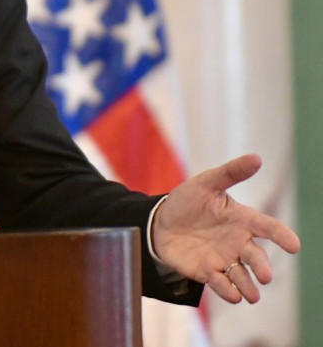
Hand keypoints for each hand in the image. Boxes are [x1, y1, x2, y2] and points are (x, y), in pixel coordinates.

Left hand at [152, 154, 299, 303]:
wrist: (161, 221)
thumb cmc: (188, 200)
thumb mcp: (206, 183)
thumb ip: (230, 173)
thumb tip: (256, 158)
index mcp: (241, 219)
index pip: (266, 227)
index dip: (281, 235)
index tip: (293, 245)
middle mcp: (237, 242)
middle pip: (256, 256)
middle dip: (262, 267)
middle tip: (265, 276)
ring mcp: (224, 258)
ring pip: (242, 276)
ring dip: (248, 286)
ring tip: (251, 294)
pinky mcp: (208, 272)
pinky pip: (221, 284)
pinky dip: (227, 290)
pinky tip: (233, 295)